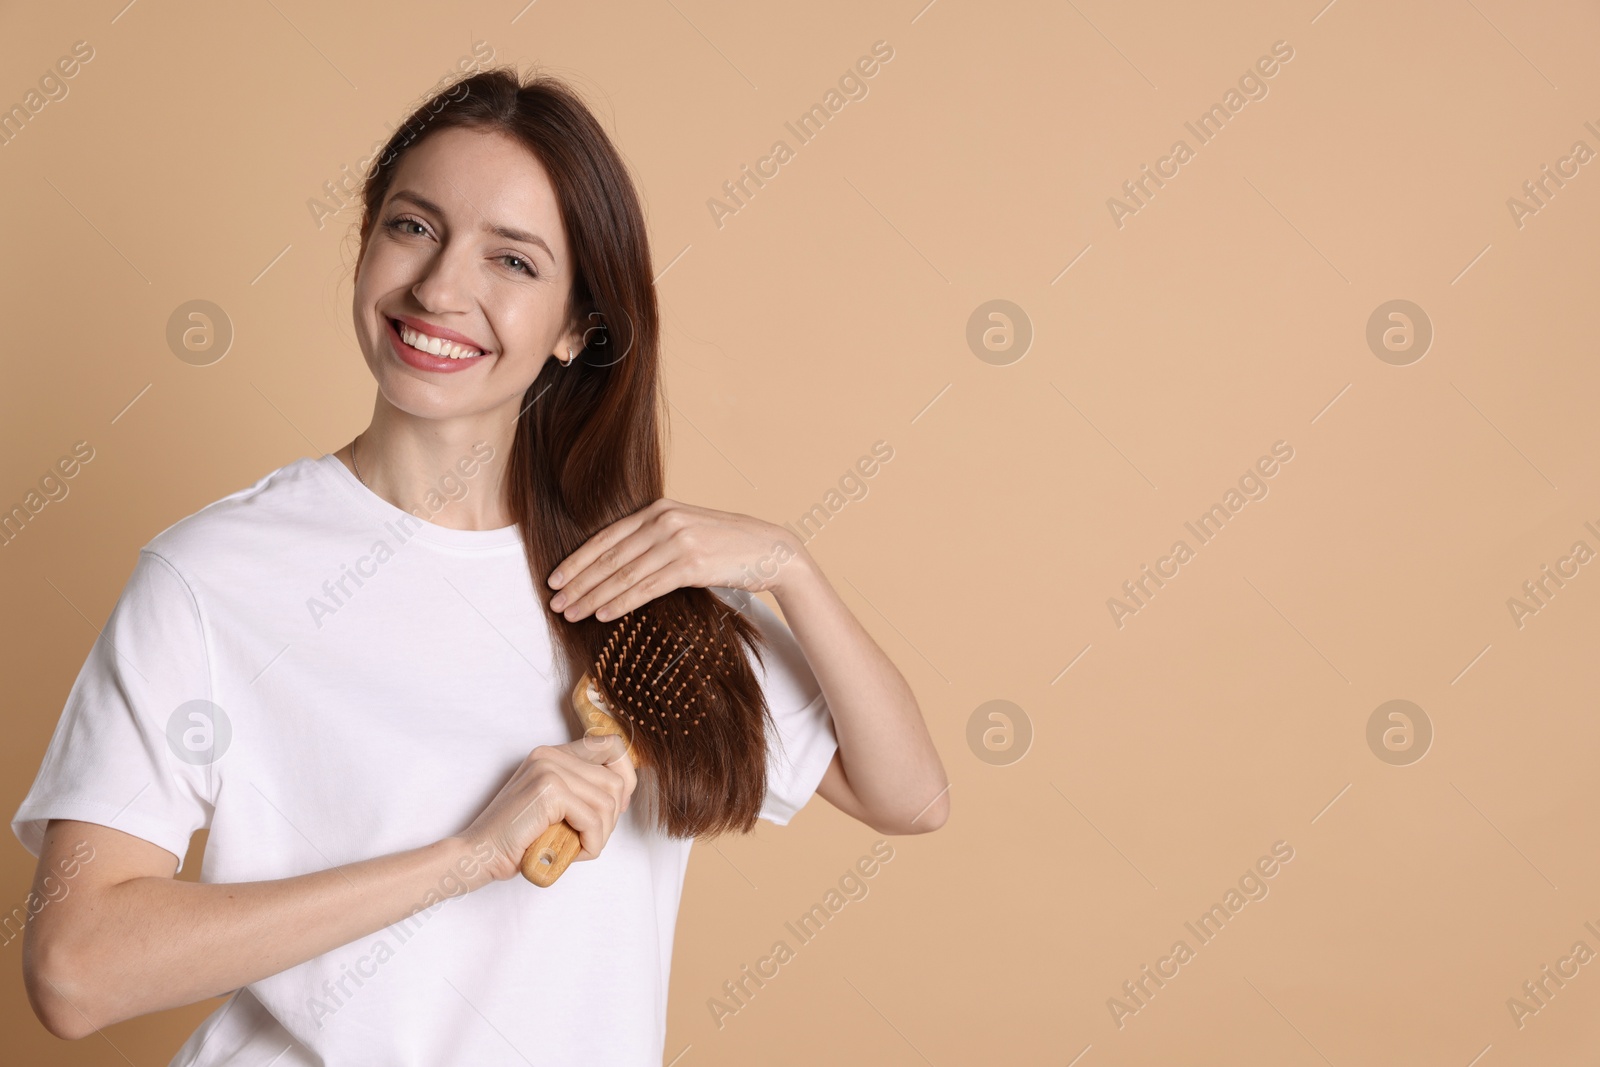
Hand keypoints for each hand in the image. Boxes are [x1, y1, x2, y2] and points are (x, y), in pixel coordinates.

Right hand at [457, 734, 637, 881]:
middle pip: (616, 780)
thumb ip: (581, 792)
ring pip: (608, 802)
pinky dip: (592, 843)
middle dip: (612, 817)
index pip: (610, 746)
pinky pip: (594, 819)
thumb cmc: (518, 838)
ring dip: (601, 834)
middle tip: (590, 838)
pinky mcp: (550, 790)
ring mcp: (549, 769)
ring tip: (578, 847)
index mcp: (553, 754)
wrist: (479, 854)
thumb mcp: (555, 807)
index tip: (615, 806)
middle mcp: (551, 755)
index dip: (625, 776)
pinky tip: (573, 852)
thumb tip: (624, 794)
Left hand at [546, 498, 803, 620]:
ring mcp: (677, 540)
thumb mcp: (687, 531)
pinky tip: (603, 614)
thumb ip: (655, 538)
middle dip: (578, 582)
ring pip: (624, 574)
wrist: (771, 549)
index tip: (555, 579)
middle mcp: (664, 520)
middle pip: (609, 557)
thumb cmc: (727, 545)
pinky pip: (647, 587)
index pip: (607, 537)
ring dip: (593, 596)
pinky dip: (621, 602)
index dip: (577, 560)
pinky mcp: (692, 564)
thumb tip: (620, 564)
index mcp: (658, 508)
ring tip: (571, 613)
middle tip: (555, 602)